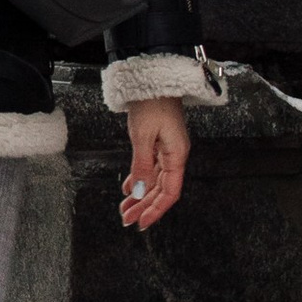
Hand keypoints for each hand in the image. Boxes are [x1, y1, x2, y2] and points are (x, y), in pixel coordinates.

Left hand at [118, 99, 190, 232]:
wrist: (153, 79)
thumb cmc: (152, 103)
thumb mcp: (143, 136)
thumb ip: (142, 166)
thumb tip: (140, 192)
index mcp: (177, 155)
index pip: (170, 192)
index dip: (156, 209)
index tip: (142, 222)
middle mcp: (174, 155)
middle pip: (162, 189)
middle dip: (145, 206)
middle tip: (127, 219)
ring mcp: (167, 149)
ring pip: (155, 180)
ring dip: (140, 195)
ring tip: (125, 208)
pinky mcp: (158, 143)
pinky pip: (150, 168)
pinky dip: (140, 179)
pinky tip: (129, 188)